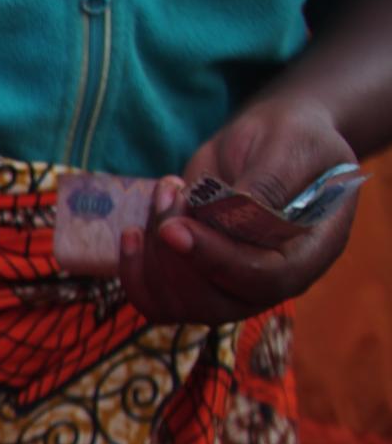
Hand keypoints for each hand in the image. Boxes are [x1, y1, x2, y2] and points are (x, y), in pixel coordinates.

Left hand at [118, 96, 357, 323]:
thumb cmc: (289, 137)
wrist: (267, 140)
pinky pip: (157, 302)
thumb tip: (234, 215)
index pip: (266, 279)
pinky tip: (133, 232)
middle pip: (216, 305)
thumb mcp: (289, 146)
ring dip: (153, 255)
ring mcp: (232, 286)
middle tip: (170, 193)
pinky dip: (135, 271)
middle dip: (175, 255)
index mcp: (311, 252)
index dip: (217, 259)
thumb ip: (267, 184)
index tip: (175, 228)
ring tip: (166, 192)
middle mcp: (272, 281)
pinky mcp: (196, 280)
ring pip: (179, 306)